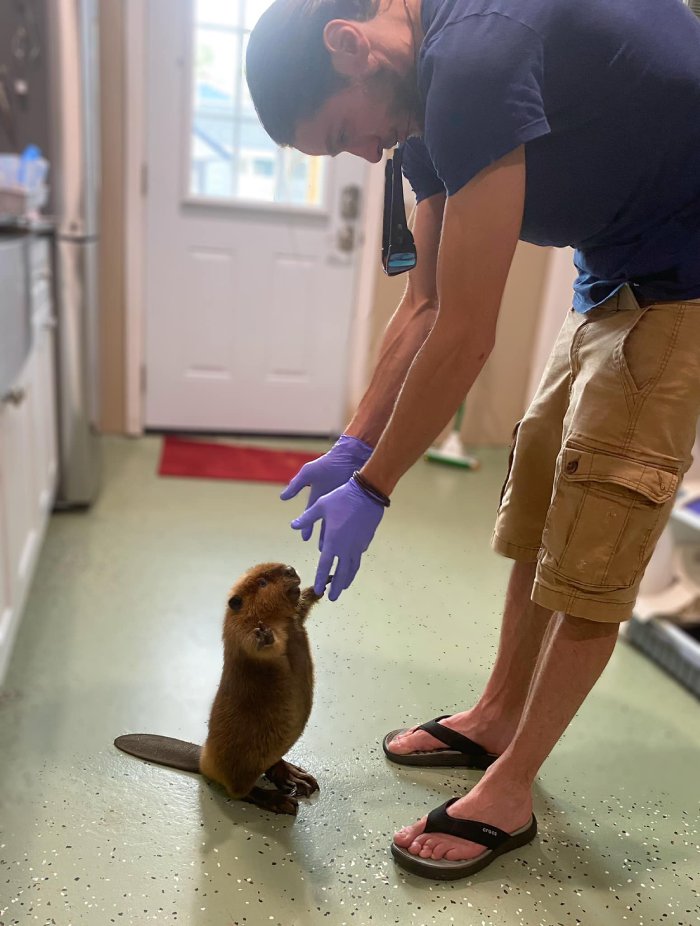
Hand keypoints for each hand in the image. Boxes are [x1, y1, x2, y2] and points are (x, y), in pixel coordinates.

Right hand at [281, 434, 372, 541]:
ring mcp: (342, 502)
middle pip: (325, 523)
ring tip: (337, 548)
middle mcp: (330, 501)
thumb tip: (282, 498)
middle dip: (323, 536)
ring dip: (337, 536)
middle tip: (322, 550)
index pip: (310, 515)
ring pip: (338, 524)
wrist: (350, 456)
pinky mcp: (353, 502)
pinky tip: (353, 539)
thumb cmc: (328, 463)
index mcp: (318, 496)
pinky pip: (352, 518)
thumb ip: (295, 485)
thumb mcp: (308, 473)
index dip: (307, 526)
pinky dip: (352, 528)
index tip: (304, 538)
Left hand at [291, 478, 384, 600]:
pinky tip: (352, 566)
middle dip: (336, 586)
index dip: (321, 578)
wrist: (367, 493)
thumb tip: (293, 525)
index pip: (325, 565)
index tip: (319, 590)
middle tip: (332, 598)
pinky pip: (358, 556)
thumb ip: (307, 518)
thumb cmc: (341, 498)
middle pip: (341, 572)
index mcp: (332, 541)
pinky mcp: (366, 540)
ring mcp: (358, 545)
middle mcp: (346, 547)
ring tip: (343, 588)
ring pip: (352, 567)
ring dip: (347, 579)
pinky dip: (354, 564)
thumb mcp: (320, 506)